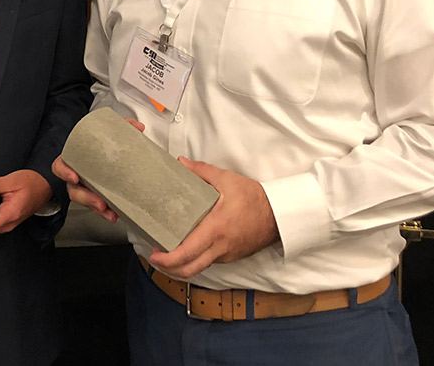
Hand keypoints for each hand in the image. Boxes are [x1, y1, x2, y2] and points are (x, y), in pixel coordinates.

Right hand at [50, 118, 144, 223]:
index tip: (75, 177)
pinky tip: (115, 214)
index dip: (64, 172)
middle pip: (74, 191)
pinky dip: (107, 211)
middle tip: (100, 202)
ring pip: (86, 202)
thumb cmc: (100, 146)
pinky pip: (99, 207)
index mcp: (74, 160)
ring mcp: (86, 188)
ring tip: (109, 211)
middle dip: (87, 198)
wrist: (109, 155)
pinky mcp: (97, 196)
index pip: (59, 167)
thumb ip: (122, 126)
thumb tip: (138, 127)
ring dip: (97, 208)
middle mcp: (77, 177)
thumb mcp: (108, 134)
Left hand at [148, 158, 279, 278]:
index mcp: (215, 229)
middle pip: (189, 270)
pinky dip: (196, 259)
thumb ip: (201, 171)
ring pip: (199, 268)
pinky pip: (210, 262)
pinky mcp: (232, 256)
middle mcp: (220, 247)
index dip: (167, 259)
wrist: (279, 214)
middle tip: (156, 258)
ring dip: (181, 265)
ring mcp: (226, 255)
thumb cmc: (254, 198)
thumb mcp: (227, 179)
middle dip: (169, 268)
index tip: (154, 255)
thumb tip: (180, 163)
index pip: (186, 254)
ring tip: (169, 251)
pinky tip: (190, 247)